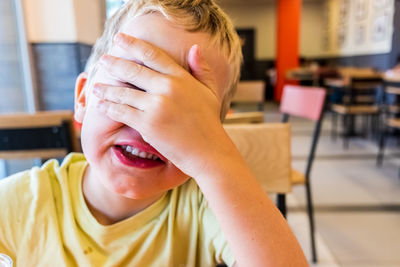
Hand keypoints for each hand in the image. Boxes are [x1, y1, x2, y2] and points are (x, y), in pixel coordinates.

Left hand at [94, 33, 232, 177]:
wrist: (208, 152)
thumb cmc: (208, 123)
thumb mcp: (210, 92)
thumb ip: (202, 69)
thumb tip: (195, 48)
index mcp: (182, 78)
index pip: (153, 55)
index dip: (133, 44)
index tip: (120, 38)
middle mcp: (168, 88)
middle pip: (134, 70)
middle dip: (114, 64)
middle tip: (103, 60)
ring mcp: (156, 105)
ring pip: (124, 92)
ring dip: (107, 88)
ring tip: (96, 87)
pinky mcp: (147, 124)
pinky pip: (122, 112)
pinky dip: (109, 108)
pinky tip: (101, 105)